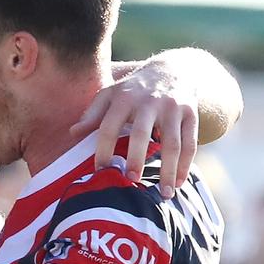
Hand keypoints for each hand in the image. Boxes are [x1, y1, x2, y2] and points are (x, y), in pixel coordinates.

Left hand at [70, 63, 196, 198]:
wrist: (173, 69)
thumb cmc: (133, 88)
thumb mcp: (110, 93)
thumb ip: (92, 113)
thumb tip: (72, 133)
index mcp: (124, 98)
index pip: (108, 126)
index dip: (103, 149)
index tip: (99, 170)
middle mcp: (149, 102)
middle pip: (141, 134)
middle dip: (136, 158)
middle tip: (130, 180)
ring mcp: (173, 109)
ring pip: (172, 142)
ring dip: (168, 169)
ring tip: (165, 194)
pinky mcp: (192, 115)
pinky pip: (191, 143)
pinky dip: (186, 164)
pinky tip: (179, 182)